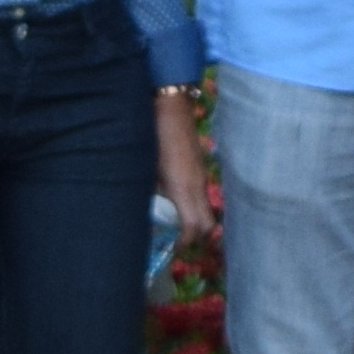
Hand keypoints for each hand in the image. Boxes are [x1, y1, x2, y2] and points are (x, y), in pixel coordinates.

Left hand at [153, 89, 217, 259]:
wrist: (169, 106)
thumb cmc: (152, 135)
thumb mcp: (146, 168)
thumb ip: (150, 193)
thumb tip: (148, 212)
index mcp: (183, 187)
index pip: (193, 226)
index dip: (184, 242)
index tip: (171, 248)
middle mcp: (197, 184)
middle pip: (207, 223)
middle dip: (194, 237)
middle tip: (175, 241)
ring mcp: (201, 174)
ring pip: (205, 208)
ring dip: (193, 220)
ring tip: (173, 222)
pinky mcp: (200, 166)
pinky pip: (201, 194)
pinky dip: (192, 204)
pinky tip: (175, 200)